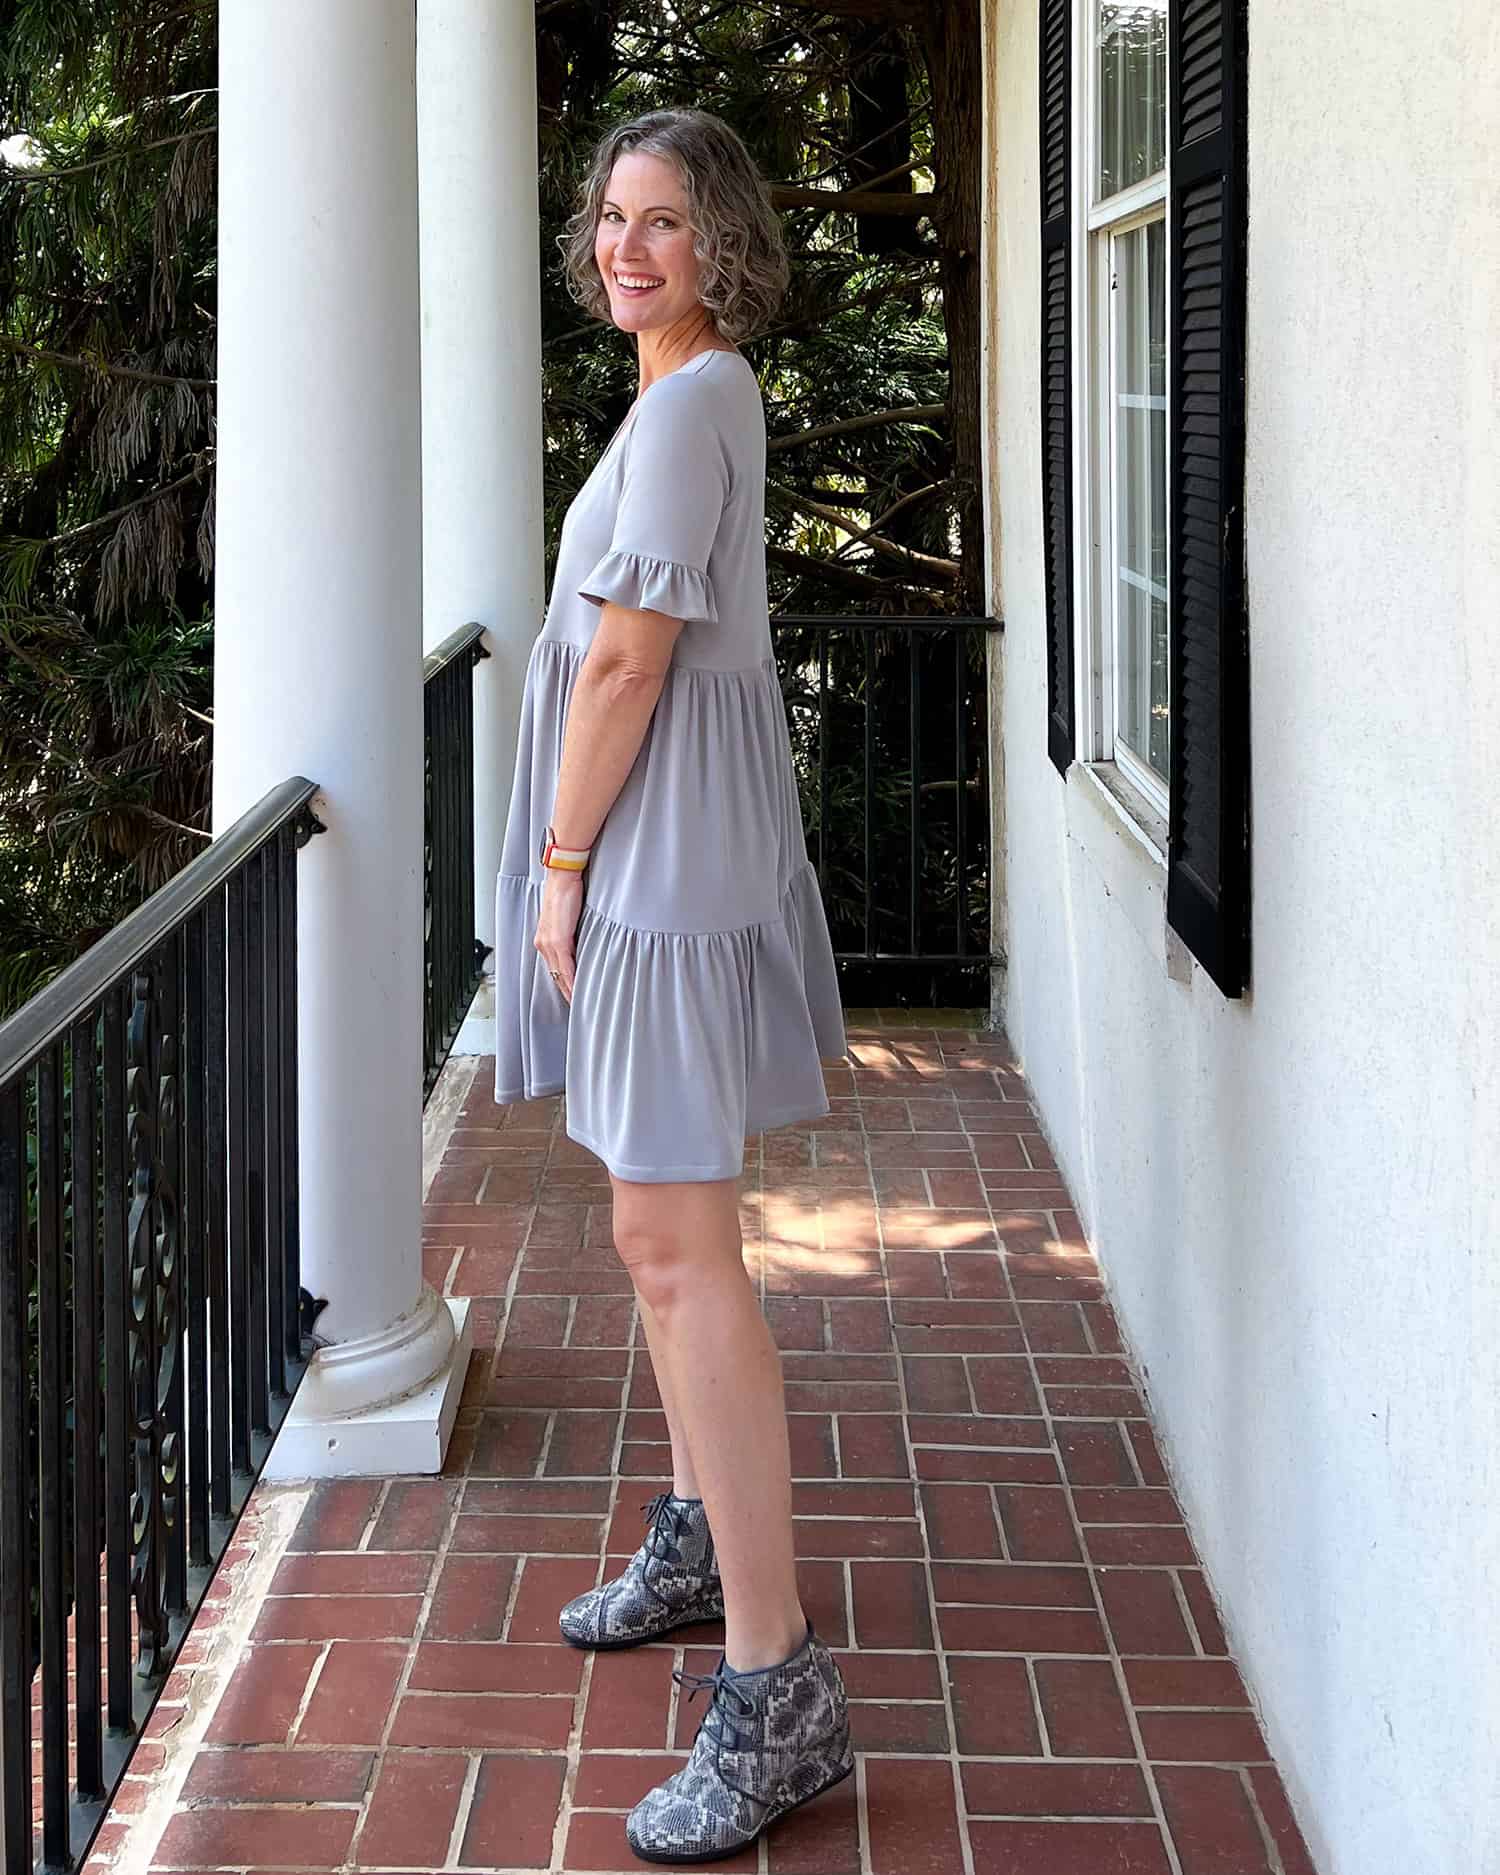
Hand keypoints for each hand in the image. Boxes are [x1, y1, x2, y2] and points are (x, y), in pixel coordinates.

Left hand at [533, 868, 585, 1004]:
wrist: (563, 875)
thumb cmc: (566, 891)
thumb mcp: (567, 917)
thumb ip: (571, 933)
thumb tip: (581, 945)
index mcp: (544, 939)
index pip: (554, 969)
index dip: (563, 984)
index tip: (572, 996)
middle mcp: (543, 943)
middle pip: (556, 976)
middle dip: (567, 992)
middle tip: (577, 1007)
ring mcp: (548, 942)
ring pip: (560, 974)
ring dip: (570, 990)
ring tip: (580, 1003)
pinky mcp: (558, 938)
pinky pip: (566, 966)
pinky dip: (573, 979)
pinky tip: (579, 989)